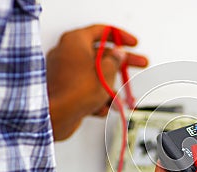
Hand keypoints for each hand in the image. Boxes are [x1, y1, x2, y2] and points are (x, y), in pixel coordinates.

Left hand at [46, 24, 147, 140]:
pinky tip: (102, 108)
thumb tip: (118, 54)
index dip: (121, 36)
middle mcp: (67, 52)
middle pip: (102, 54)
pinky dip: (96, 97)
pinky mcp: (64, 88)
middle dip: (122, 65)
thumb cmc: (77, 90)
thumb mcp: (106, 71)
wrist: (57, 115)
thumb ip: (115, 60)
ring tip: (119, 102)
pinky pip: (85, 88)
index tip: (133, 43)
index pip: (102, 31)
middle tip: (140, 63)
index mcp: (75, 41)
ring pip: (95, 76)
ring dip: (110, 89)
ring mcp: (64, 71)